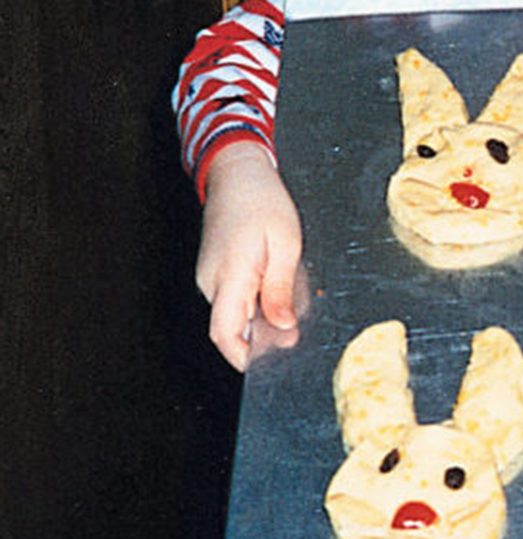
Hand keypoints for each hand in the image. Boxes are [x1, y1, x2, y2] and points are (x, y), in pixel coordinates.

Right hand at [196, 142, 303, 370]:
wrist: (238, 174)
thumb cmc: (262, 201)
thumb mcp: (285, 244)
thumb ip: (281, 289)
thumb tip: (282, 328)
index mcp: (230, 275)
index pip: (225, 334)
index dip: (244, 356)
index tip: (268, 364)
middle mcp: (212, 281)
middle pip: (233, 327)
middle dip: (263, 334)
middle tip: (296, 320)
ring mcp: (210, 276)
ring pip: (236, 313)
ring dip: (262, 314)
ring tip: (288, 284)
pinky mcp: (216, 271)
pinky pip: (235, 296)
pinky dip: (256, 298)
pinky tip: (275, 277)